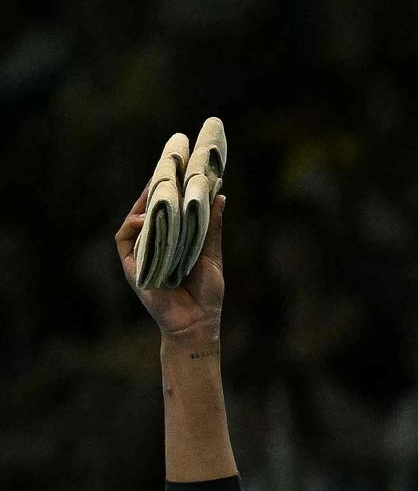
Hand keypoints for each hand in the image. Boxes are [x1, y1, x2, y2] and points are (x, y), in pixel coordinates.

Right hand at [115, 183, 223, 342]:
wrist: (197, 323)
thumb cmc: (207, 293)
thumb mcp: (211, 254)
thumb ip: (211, 227)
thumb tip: (220, 196)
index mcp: (174, 240)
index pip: (168, 210)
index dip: (169, 190)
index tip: (176, 169)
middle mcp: (155, 244)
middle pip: (149, 211)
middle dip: (154, 189)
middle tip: (164, 168)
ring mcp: (142, 254)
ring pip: (134, 221)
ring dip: (142, 203)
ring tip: (155, 187)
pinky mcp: (132, 265)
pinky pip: (124, 239)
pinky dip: (132, 226)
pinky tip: (144, 218)